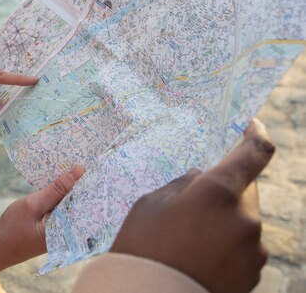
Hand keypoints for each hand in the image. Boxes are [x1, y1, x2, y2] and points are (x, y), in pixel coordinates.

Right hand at [0, 166, 84, 275]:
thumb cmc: (13, 229)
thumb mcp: (33, 205)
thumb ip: (56, 190)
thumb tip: (79, 171)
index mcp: (70, 229)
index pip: (88, 202)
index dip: (91, 182)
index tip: (93, 163)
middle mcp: (71, 231)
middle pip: (82, 202)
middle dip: (82, 183)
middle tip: (84, 159)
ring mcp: (63, 229)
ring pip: (73, 203)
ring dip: (71, 188)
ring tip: (75, 165)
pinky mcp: (56, 226)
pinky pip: (63, 207)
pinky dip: (62, 195)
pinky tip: (61, 181)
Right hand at [110, 118, 273, 292]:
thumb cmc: (143, 247)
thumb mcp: (151, 203)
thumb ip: (183, 184)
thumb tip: (201, 179)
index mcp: (218, 191)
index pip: (255, 153)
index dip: (255, 135)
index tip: (250, 127)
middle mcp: (245, 217)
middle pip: (245, 188)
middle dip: (226, 189)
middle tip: (195, 203)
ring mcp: (253, 247)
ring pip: (244, 217)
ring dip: (226, 218)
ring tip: (191, 237)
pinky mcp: (254, 271)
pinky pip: (245, 244)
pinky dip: (228, 243)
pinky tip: (200, 254)